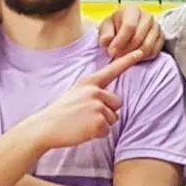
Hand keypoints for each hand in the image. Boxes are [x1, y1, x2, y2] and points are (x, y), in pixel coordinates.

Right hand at [24, 51, 144, 150]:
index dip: (127, 60)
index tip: (140, 51)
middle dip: (107, 112)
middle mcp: (95, 91)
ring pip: (113, 118)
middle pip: (117, 103)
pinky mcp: (98, 121)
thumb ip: (93, 92)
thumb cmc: (61, 113)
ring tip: (82, 123)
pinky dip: (97, 134)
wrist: (46, 127)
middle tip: (86, 116)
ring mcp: (97, 106)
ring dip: (101, 124)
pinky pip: (107, 130)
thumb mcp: (76, 94)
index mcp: (89, 82)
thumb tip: (112, 102)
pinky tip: (83, 131)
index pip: (112, 70)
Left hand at [97, 2, 162, 59]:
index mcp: (132, 10)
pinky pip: (154, 51)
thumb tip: (107, 41)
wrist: (124, 31)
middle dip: (126, 50)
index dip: (120, 41)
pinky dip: (144, 58)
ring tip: (125, 58)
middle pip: (139, 37)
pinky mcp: (161, 37)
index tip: (111, 52)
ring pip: (148, 46)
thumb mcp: (105, 29)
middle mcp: (147, 16)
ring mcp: (156, 27)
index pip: (129, 26)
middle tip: (117, 57)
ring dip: (135, 55)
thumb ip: (105, 35)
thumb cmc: (114, 29)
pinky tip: (135, 57)